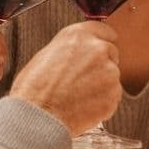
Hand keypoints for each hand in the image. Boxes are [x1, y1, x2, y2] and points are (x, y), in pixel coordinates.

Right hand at [11, 22, 120, 137]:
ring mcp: (109, 71)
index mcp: (78, 36)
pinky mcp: (114, 93)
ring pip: (112, 76)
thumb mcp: (46, 55)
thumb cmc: (34, 90)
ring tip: (78, 97)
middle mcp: (97, 49)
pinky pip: (113, 96)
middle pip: (111, 52)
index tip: (101, 48)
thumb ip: (70, 50)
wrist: (38, 117)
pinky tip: (83, 107)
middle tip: (83, 80)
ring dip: (101, 85)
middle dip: (101, 64)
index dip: (102, 41)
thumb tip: (78, 54)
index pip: (103, 30)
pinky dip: (102, 102)